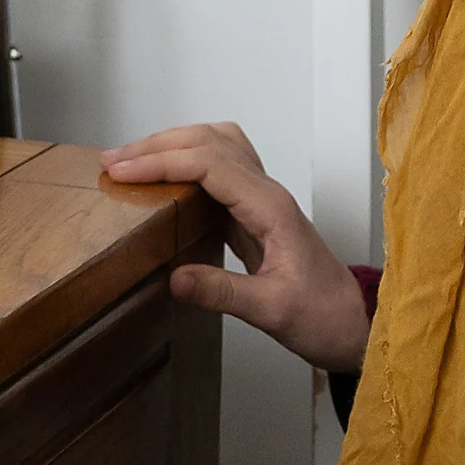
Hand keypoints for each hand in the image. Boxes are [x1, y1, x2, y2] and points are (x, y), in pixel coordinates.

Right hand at [98, 122, 370, 373]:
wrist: (352, 322)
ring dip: (172, 145)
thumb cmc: (322, 317)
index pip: (209, 164)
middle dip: (157, 145)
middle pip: (209, 142)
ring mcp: (263, 198)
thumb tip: (174, 278)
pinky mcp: (255, 211)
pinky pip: (219, 168)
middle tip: (112, 161)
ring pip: (216, 146)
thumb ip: (224, 293)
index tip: (121, 172)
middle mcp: (267, 192)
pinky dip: (186, 161)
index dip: (162, 162)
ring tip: (131, 160)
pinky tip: (164, 178)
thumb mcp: (272, 312)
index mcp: (270, 208)